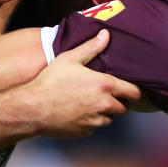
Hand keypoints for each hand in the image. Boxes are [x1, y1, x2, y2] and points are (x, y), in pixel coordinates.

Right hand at [25, 30, 140, 137]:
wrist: (32, 108)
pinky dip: (90, 121)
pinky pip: (94, 127)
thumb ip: (91, 47)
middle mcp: (104, 105)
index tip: (134, 91)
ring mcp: (95, 121)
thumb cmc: (50, 81)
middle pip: (124, 108)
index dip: (136, 92)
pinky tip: (78, 112)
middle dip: (118, 102)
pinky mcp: (85, 132)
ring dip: (104, 112)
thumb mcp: (70, 59)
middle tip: (106, 94)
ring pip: (109, 119)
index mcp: (104, 86)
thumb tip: (105, 34)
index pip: (134, 93)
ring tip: (89, 102)